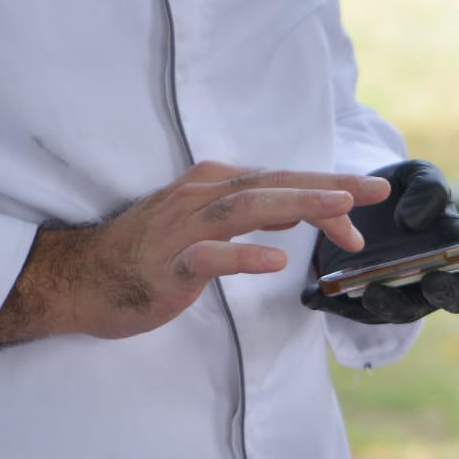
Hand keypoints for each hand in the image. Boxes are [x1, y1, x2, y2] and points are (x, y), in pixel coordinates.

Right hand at [0, 161, 390, 347]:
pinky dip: (242, 256)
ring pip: (246, 208)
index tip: (371, 199)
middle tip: (377, 191)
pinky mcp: (167, 264)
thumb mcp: (211, 225)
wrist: (81, 278)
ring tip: (340, 208)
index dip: (329, 188)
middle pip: (275, 185)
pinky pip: (208, 257)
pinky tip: (275, 262)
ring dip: (296, 204)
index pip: (283, 181)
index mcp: (216, 185)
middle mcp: (202, 196)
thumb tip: (305, 209)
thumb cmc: (153, 251)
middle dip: (329, 186)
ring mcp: (183, 229)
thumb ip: (256, 214)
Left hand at [301, 159, 458, 324]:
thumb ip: (426, 188)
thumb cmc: (394, 191)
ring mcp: (403, 295)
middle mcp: (440, 278)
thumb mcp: (414, 174)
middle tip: (433, 279)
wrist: (345, 203)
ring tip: (371, 289)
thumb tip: (413, 222)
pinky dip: (336, 305)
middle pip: (456, 298)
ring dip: (390, 304)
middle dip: (447, 292)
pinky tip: (315, 295)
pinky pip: (353, 313)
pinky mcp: (364, 304)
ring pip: (404, 311)